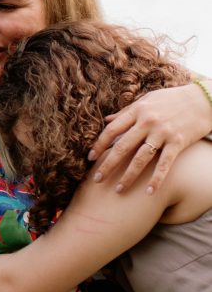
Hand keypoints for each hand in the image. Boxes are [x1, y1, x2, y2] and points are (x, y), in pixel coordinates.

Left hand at [88, 81, 211, 193]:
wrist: (202, 100)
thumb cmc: (171, 99)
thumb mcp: (146, 100)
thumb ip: (126, 112)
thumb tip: (106, 120)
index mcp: (137, 111)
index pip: (112, 130)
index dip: (99, 145)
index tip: (90, 158)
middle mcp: (147, 122)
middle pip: (122, 147)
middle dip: (108, 164)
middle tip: (97, 179)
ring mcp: (162, 133)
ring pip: (141, 158)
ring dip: (128, 176)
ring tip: (119, 190)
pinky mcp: (178, 142)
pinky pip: (164, 164)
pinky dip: (157, 179)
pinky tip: (149, 192)